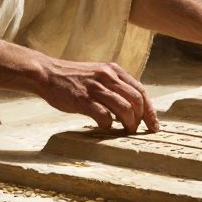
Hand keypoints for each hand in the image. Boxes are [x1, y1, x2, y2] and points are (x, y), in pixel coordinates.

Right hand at [32, 55, 158, 132]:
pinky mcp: (83, 99)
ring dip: (128, 123)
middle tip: (137, 130)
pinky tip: (105, 127)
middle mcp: (108, 76)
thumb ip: (114, 85)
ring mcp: (95, 88)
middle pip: (136, 100)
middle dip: (141, 118)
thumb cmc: (73, 78)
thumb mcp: (98, 74)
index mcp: (114, 70)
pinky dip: (108, 125)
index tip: (153, 124)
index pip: (141, 90)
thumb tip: (130, 104)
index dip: (150, 110)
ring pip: (124, 108)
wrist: (47, 73)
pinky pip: (103, 115)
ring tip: (126, 131)